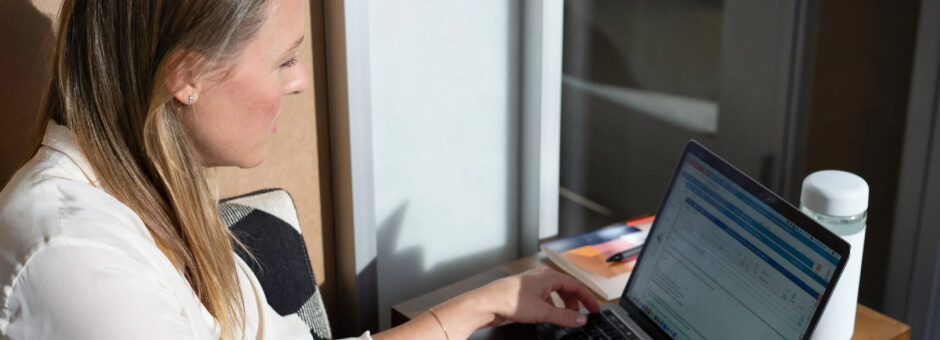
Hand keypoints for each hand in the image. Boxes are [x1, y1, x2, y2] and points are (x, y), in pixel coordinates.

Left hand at [476, 267, 600, 327]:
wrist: (486, 303)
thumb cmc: (509, 300)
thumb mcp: (542, 312)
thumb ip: (564, 317)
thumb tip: (581, 319)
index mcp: (549, 276)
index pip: (576, 286)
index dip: (587, 298)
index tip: (595, 309)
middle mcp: (541, 277)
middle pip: (566, 288)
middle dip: (574, 302)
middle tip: (580, 316)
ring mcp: (532, 284)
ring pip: (554, 293)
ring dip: (562, 305)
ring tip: (564, 317)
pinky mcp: (524, 292)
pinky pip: (544, 298)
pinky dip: (550, 306)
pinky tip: (547, 316)